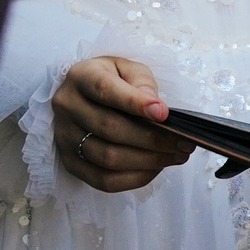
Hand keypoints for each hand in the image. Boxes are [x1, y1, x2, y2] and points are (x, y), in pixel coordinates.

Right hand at [52, 56, 194, 192]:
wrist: (85, 96)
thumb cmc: (114, 80)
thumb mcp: (129, 68)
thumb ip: (142, 82)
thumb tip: (156, 109)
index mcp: (81, 76)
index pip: (105, 90)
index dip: (135, 103)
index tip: (165, 113)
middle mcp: (67, 107)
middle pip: (111, 129)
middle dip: (153, 139)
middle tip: (184, 142)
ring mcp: (65, 138)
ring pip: (108, 158)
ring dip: (149, 161)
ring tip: (177, 156)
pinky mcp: (71, 163)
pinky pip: (104, 180)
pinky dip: (135, 178)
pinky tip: (157, 168)